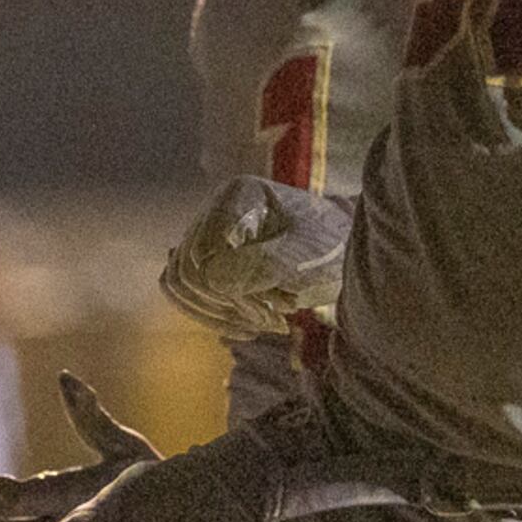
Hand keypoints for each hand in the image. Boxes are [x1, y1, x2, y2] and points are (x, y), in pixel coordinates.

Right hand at [160, 177, 352, 340]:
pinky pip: (186, 293)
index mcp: (236, 195)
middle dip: (230, 305)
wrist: (341, 250)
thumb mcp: (304, 256)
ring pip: (179, 285)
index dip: (232, 290)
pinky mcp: (208, 259)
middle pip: (187, 272)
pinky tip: (249, 326)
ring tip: (266, 322)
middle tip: (278, 317)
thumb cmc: (330, 246)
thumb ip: (261, 264)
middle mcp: (214, 210)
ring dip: (221, 315)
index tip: (281, 308)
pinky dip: (214, 316)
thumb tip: (213, 279)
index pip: (203, 254)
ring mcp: (207, 235)